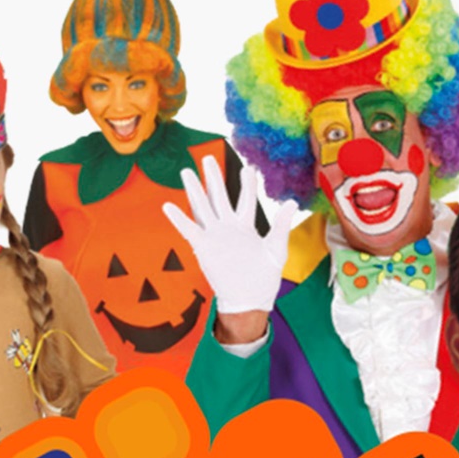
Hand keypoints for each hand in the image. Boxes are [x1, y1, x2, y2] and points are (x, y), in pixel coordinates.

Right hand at [162, 156, 296, 328]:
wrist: (248, 300)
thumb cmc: (264, 278)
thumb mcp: (277, 249)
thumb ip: (281, 225)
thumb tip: (290, 201)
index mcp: (247, 226)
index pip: (246, 199)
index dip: (247, 183)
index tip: (248, 167)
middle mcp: (229, 227)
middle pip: (219, 196)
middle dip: (214, 177)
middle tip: (207, 158)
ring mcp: (215, 236)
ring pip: (203, 207)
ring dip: (195, 190)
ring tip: (186, 172)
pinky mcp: (204, 247)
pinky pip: (189, 230)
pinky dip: (178, 218)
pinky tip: (168, 205)